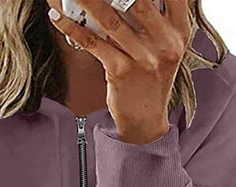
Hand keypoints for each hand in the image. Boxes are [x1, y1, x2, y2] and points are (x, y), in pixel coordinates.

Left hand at [46, 0, 191, 143]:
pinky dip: (72, 27)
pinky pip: (93, 43)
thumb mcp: (164, 47)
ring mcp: (143, 58)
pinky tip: (56, 16)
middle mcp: (165, 42)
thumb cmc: (151, 79)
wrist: (145, 120)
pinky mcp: (121, 72)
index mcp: (179, 30)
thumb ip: (154, 19)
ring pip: (110, 18)